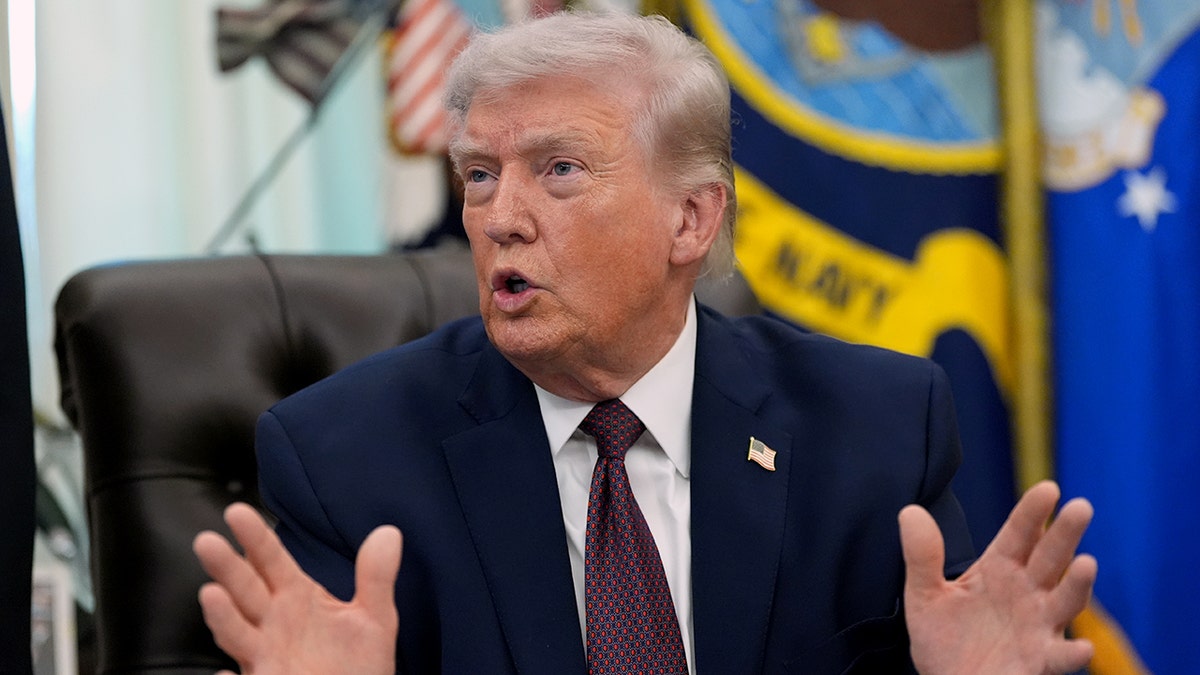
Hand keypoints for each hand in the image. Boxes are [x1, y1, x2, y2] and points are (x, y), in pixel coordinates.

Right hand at [192, 503, 401, 674]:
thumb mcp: (374, 618)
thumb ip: (375, 578)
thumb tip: (389, 533)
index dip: (255, 537)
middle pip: (246, 591)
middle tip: (208, 542)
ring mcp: (265, 658)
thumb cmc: (357, 663)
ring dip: (223, 617)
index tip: (238, 512)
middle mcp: (272, 625)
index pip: (270, 560)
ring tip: (212, 595)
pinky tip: (222, 674)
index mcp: (295, 598)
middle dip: (227, 568)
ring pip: (237, 634)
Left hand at [899, 480, 1096, 674]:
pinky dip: (1071, 653)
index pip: (1019, 534)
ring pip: (1065, 601)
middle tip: (1081, 507)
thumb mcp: (924, 595)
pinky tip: (1080, 648)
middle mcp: (1027, 592)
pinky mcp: (1039, 661)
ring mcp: (1038, 626)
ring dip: (1077, 584)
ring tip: (1087, 563)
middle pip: (1050, 558)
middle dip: (1065, 534)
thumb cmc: (943, 638)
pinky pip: (1059, 658)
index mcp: (1000, 569)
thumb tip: (909, 511)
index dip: (1032, 512)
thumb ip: (922, 556)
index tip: (1048, 489)